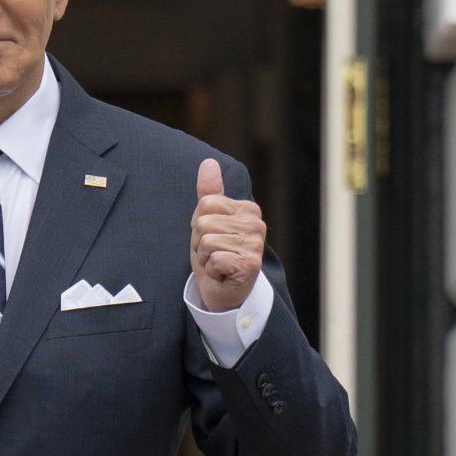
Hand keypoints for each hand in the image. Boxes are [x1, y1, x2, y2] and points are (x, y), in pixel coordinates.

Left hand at [190, 159, 266, 311]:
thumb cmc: (216, 255)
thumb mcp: (208, 221)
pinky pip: (214, 259)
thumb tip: (208, 163)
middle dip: (200, 242)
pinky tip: (222, 275)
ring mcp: (255, 245)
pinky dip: (212, 271)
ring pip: (207, 241)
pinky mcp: (249, 265)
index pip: (206, 204)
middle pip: (204, 222)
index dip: (199, 224)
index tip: (212, 238)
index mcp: (247, 209)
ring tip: (218, 264)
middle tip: (213, 254)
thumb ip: (209, 193)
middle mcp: (256, 224)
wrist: (223, 292)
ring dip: (205, 258)